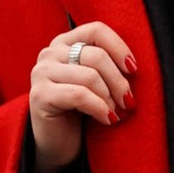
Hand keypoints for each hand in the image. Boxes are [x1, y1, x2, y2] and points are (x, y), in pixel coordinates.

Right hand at [27, 20, 136, 170]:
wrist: (59, 142)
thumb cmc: (82, 109)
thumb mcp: (96, 81)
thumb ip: (107, 64)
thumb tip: (134, 65)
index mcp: (64, 43)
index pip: (96, 30)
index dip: (119, 47)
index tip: (133, 69)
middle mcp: (49, 53)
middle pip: (96, 56)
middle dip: (119, 81)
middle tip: (129, 101)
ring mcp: (41, 73)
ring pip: (90, 76)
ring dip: (110, 98)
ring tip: (116, 112)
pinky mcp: (40, 95)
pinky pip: (79, 95)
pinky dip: (100, 108)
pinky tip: (108, 119)